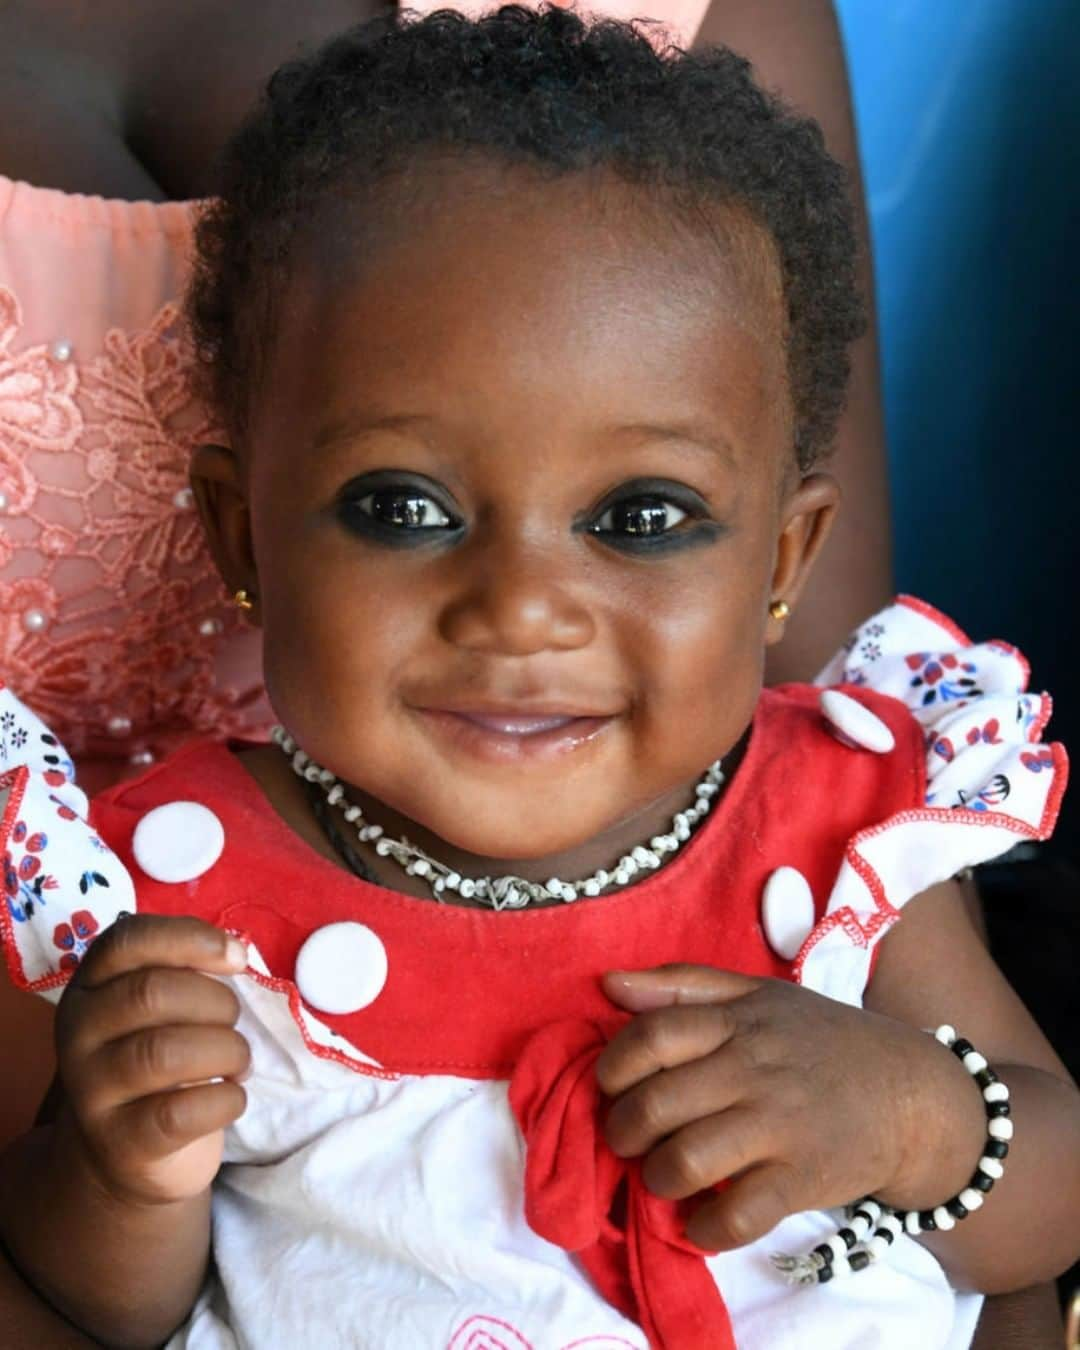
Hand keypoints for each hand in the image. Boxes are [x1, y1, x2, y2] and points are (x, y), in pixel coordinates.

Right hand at [54, 915, 250, 1206]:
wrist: (119, 1153)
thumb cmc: (154, 1061)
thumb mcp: (158, 1010)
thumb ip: (184, 972)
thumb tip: (234, 952)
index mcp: (89, 987)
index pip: (127, 941)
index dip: (189, 938)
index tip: (237, 958)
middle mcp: (78, 1034)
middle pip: (151, 993)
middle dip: (216, 1002)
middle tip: (233, 1023)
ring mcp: (91, 1091)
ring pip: (165, 1053)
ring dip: (226, 1050)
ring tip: (238, 1061)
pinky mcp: (119, 1142)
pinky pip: (179, 1113)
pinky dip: (225, 1100)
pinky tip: (232, 1097)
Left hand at [596, 965, 984, 1251]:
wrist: (909, 1092)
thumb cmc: (819, 1040)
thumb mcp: (756, 995)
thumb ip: (683, 985)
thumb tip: (609, 982)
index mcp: (736, 1023)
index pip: (651, 1038)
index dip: (614, 1067)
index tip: (611, 1086)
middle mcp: (753, 1071)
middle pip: (656, 1105)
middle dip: (622, 1131)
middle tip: (628, 1140)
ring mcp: (778, 1127)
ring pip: (685, 1161)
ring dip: (655, 1179)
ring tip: (661, 1176)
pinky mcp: (802, 1179)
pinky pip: (736, 1215)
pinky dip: (702, 1229)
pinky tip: (696, 1222)